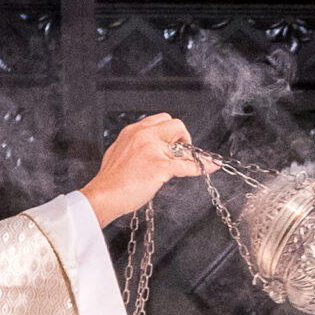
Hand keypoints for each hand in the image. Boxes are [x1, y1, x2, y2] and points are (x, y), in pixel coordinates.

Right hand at [80, 113, 205, 225]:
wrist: (103, 195)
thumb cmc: (110, 181)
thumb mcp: (118, 153)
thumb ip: (135, 146)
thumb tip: (149, 150)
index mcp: (132, 131)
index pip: (160, 119)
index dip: (170, 131)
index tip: (174, 142)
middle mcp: (143, 135)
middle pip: (175, 123)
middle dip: (183, 137)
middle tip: (182, 151)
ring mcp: (152, 149)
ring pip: (183, 142)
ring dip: (192, 152)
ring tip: (198, 160)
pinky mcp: (160, 166)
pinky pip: (188, 164)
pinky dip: (203, 166)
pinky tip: (211, 166)